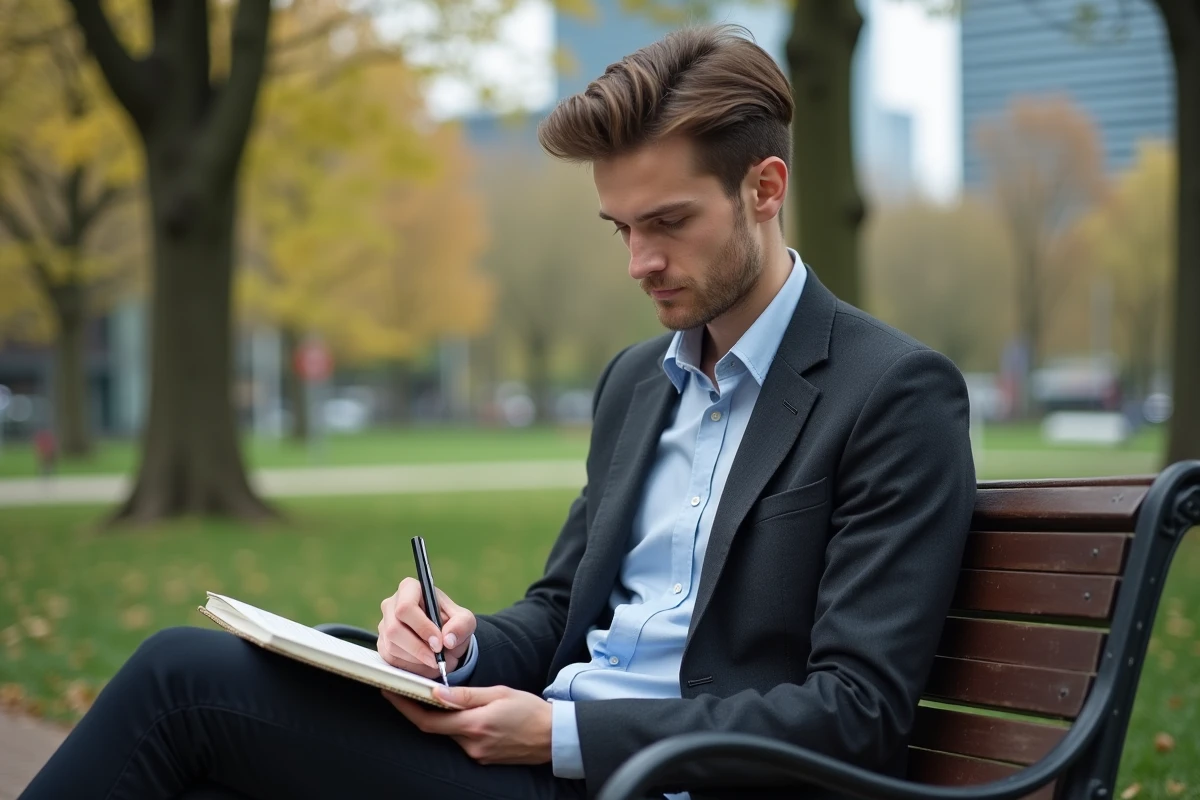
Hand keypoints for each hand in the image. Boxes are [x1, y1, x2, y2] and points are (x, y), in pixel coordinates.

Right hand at [377, 578, 474, 678]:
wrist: (444, 638)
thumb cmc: (452, 623)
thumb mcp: (465, 620)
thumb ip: (461, 626)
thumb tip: (448, 639)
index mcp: (410, 588)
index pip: (406, 607)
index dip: (422, 627)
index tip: (438, 643)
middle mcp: (391, 604)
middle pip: (395, 629)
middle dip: (418, 648)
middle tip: (437, 659)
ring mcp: (384, 624)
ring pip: (392, 647)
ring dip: (417, 660)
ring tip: (437, 661)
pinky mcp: (382, 643)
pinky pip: (390, 659)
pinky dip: (411, 667)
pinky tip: (426, 665)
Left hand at [384, 685, 552, 765]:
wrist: (554, 737)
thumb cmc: (529, 710)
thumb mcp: (498, 694)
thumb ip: (466, 696)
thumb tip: (437, 693)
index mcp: (474, 725)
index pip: (428, 721)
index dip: (405, 707)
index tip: (391, 692)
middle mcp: (471, 745)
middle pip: (436, 727)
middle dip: (423, 709)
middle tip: (410, 689)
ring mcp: (477, 754)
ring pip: (450, 733)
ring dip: (444, 717)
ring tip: (444, 698)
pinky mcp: (483, 758)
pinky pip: (462, 740)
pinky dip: (458, 726)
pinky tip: (465, 714)